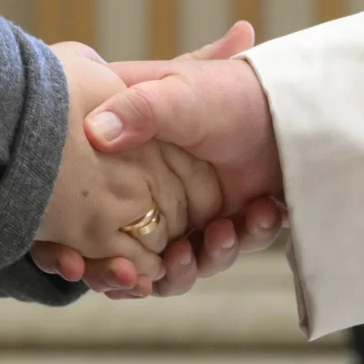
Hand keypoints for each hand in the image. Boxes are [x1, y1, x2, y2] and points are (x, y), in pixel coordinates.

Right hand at [31, 22, 288, 297]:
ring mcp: (178, 207)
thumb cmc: (231, 92)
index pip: (75, 203)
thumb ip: (139, 110)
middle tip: (164, 264)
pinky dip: (231, 247)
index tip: (76, 260)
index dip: (66, 241)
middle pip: (114, 248)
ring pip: (165, 261)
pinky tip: (256, 217)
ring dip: (190, 263)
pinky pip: (211, 256)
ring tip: (220, 234)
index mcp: (120, 147)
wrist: (297, 112)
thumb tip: (94, 133)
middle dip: (133, 271)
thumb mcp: (180, 92)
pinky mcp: (212, 223)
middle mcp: (142, 184)